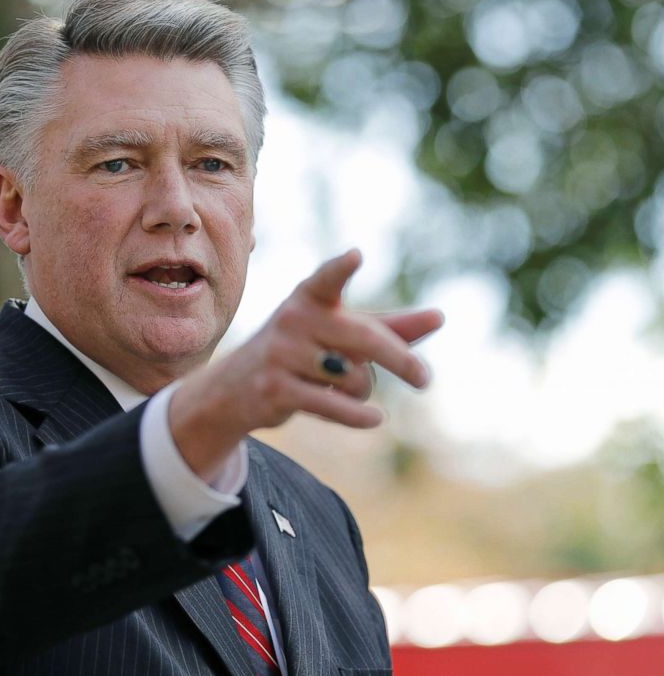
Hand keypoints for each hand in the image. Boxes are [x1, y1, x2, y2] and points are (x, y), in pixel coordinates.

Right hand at [169, 249, 443, 480]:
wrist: (236, 386)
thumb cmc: (302, 350)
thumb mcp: (339, 332)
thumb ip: (388, 326)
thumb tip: (440, 317)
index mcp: (310, 297)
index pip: (327, 279)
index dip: (341, 268)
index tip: (356, 255)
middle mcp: (293, 319)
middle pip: (364, 338)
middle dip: (400, 360)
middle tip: (425, 380)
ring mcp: (282, 354)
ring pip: (353, 377)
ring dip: (363, 391)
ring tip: (345, 388)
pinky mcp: (276, 389)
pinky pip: (333, 405)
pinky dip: (359, 415)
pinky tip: (375, 419)